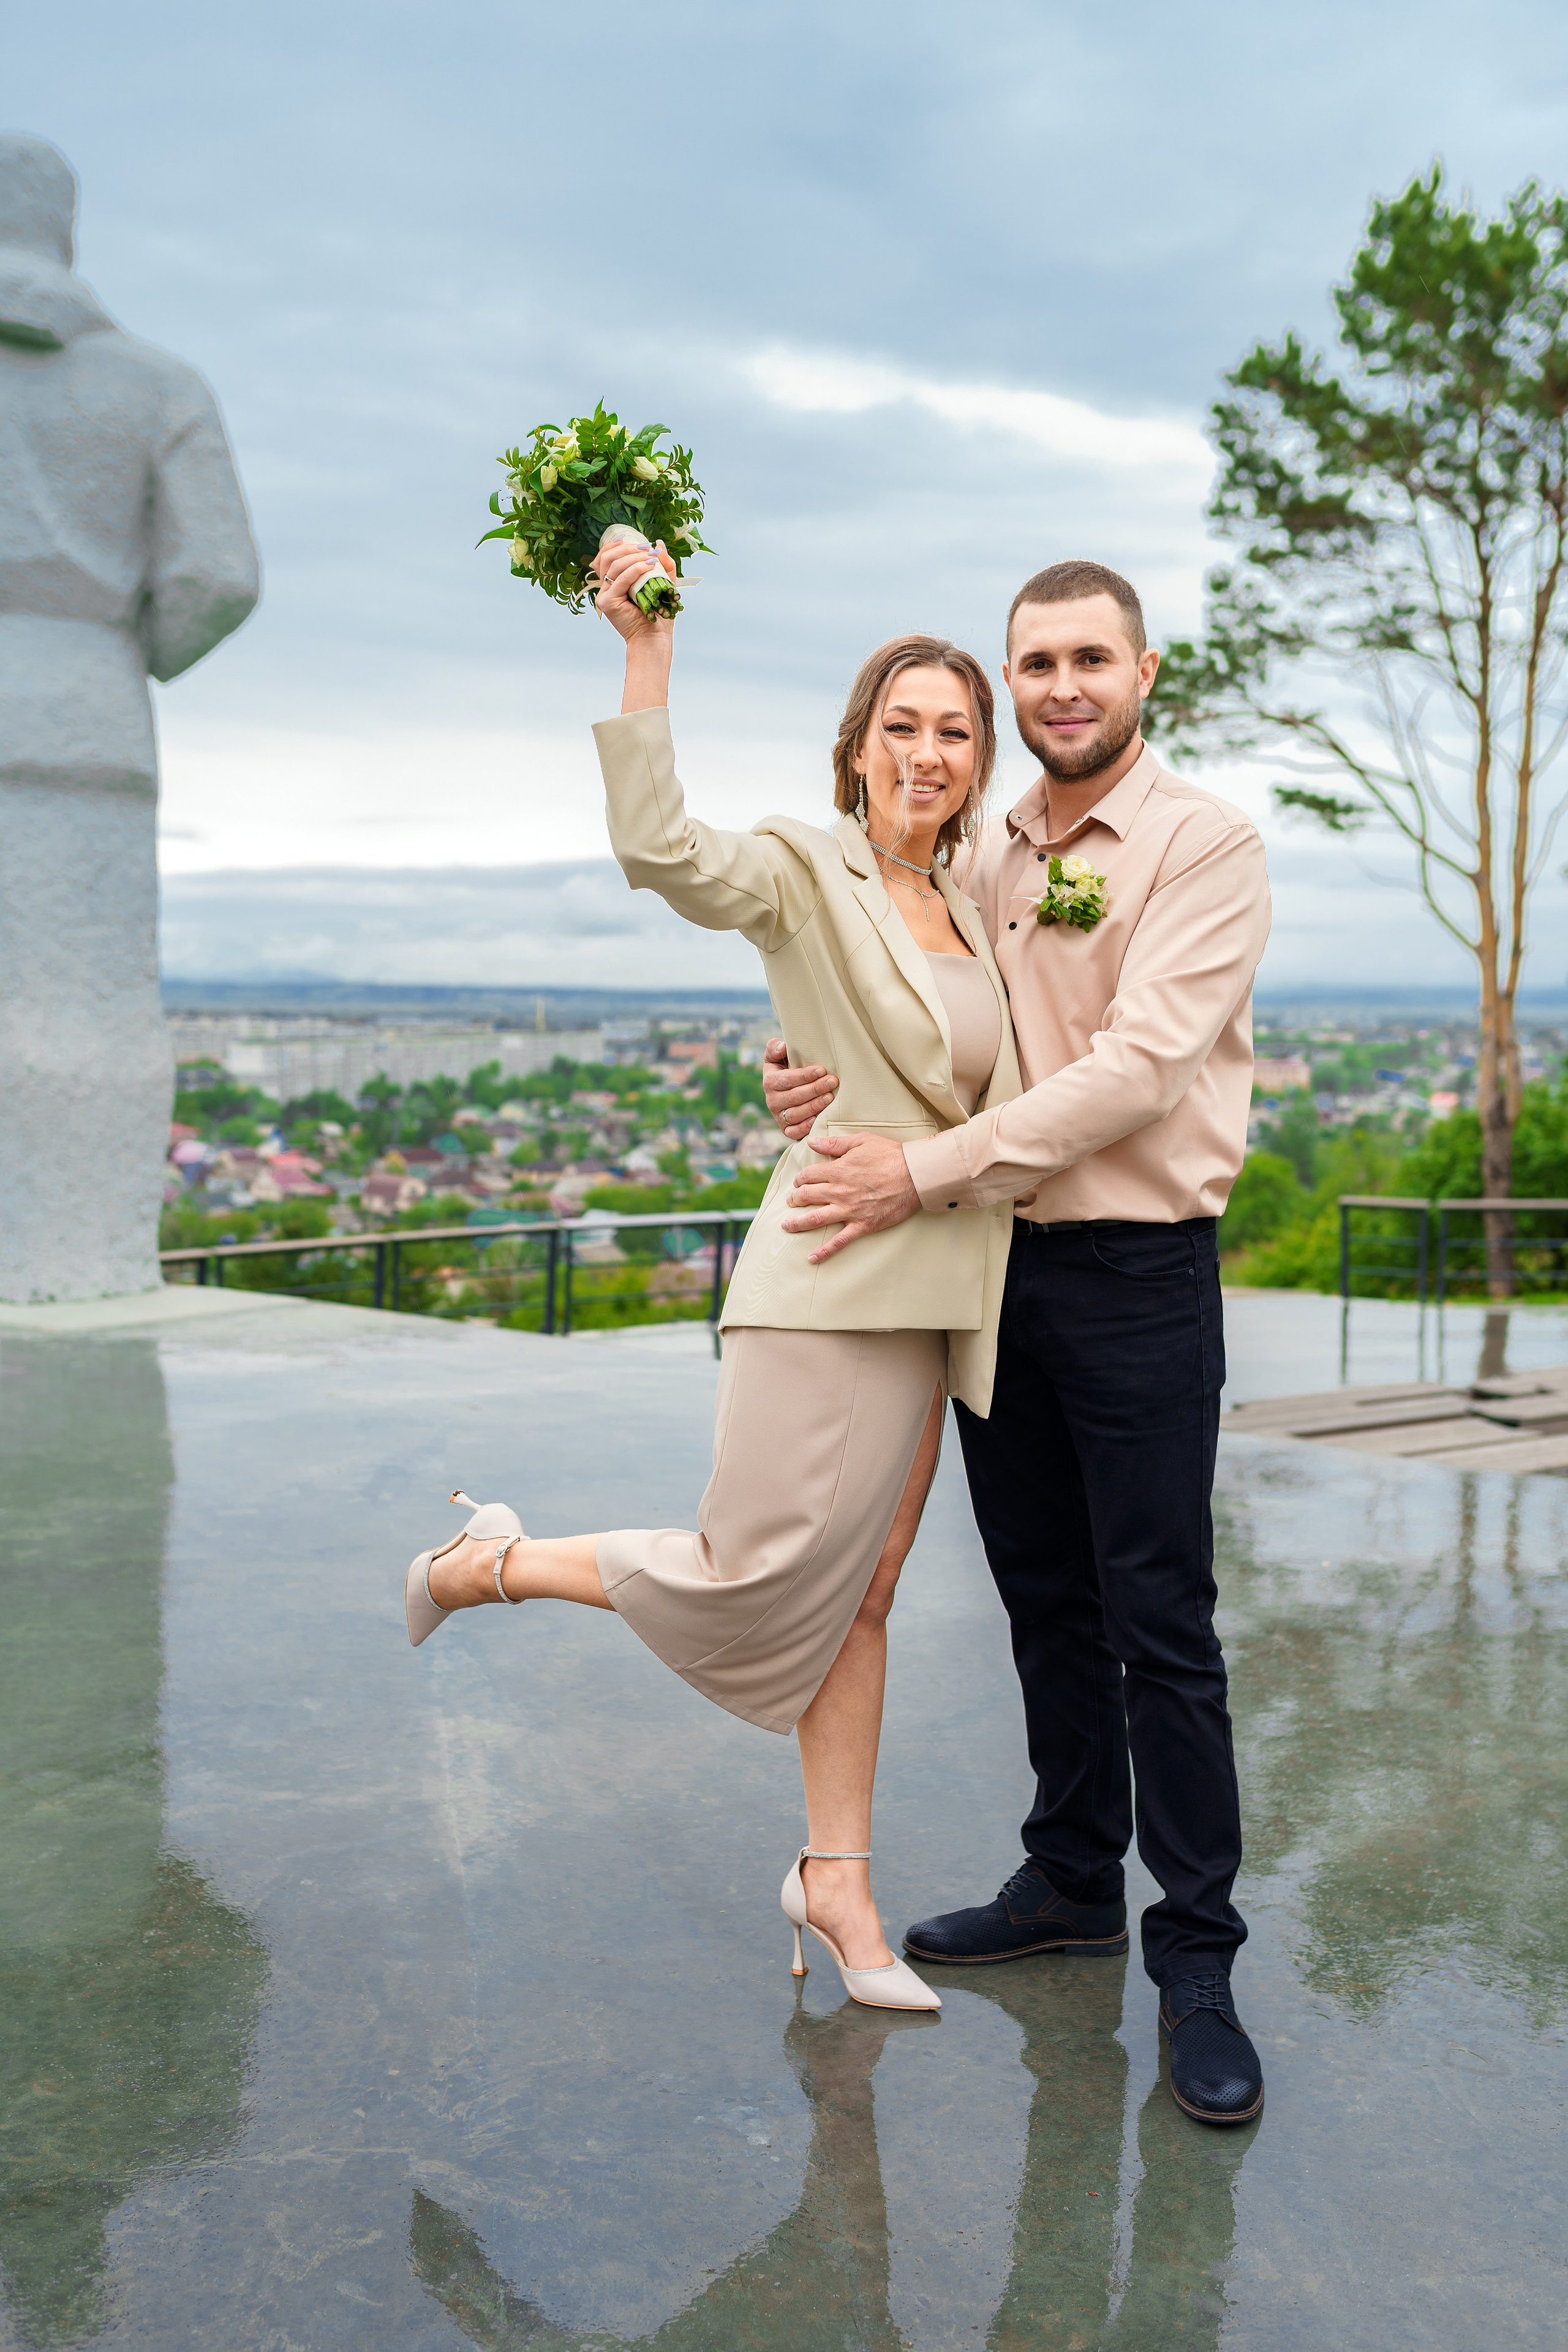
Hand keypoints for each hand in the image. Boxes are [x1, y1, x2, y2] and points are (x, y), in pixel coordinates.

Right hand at [591, 535, 677, 645]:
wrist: (655, 637)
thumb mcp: (664, 583)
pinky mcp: (607, 603)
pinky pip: (620, 580)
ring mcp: (604, 595)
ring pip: (613, 566)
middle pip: (607, 558)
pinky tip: (648, 566)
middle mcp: (605, 588)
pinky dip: (635, 570)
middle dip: (627, 548)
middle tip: (647, 548)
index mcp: (613, 583)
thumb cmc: (658, 614)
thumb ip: (663, 564)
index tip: (630, 539)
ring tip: (651, 557)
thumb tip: (658, 543)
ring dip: (633, 557)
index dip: (615, 545)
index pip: (605, 557)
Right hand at [762, 1036, 838, 1139]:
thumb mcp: (776, 1057)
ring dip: (814, 1106)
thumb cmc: (785, 1069)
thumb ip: (775, 1048)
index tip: (821, 1070)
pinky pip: (794, 1132)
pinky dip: (805, 1127)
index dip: (804, 1076)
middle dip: (814, 1089)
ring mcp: (779, 1116)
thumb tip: (783, 1046)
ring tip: (830, 1098)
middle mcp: (772, 1101)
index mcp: (770, 1082)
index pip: (787, 1079)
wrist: (785, 1090)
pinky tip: (818, 1119)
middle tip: (832, 1082)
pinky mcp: (786, 1129)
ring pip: (796, 1114)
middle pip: (794, 1097)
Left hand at [782, 1133, 920, 1263]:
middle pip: (807, 1196)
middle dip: (795, 1199)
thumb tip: (812, 1142)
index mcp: (838, 1171)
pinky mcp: (862, 1226)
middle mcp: (839, 1192)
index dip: (800, 1179)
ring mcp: (850, 1211)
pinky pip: (839, 1241)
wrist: (915, 1175)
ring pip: (815, 1219)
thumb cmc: (890, 1155)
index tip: (798, 1181)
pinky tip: (811, 1258)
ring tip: (786, 1226)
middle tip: (791, 1201)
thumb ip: (835, 1143)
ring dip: (797, 1223)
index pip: (808, 1176)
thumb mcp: (862, 1141)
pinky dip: (824, 1251)